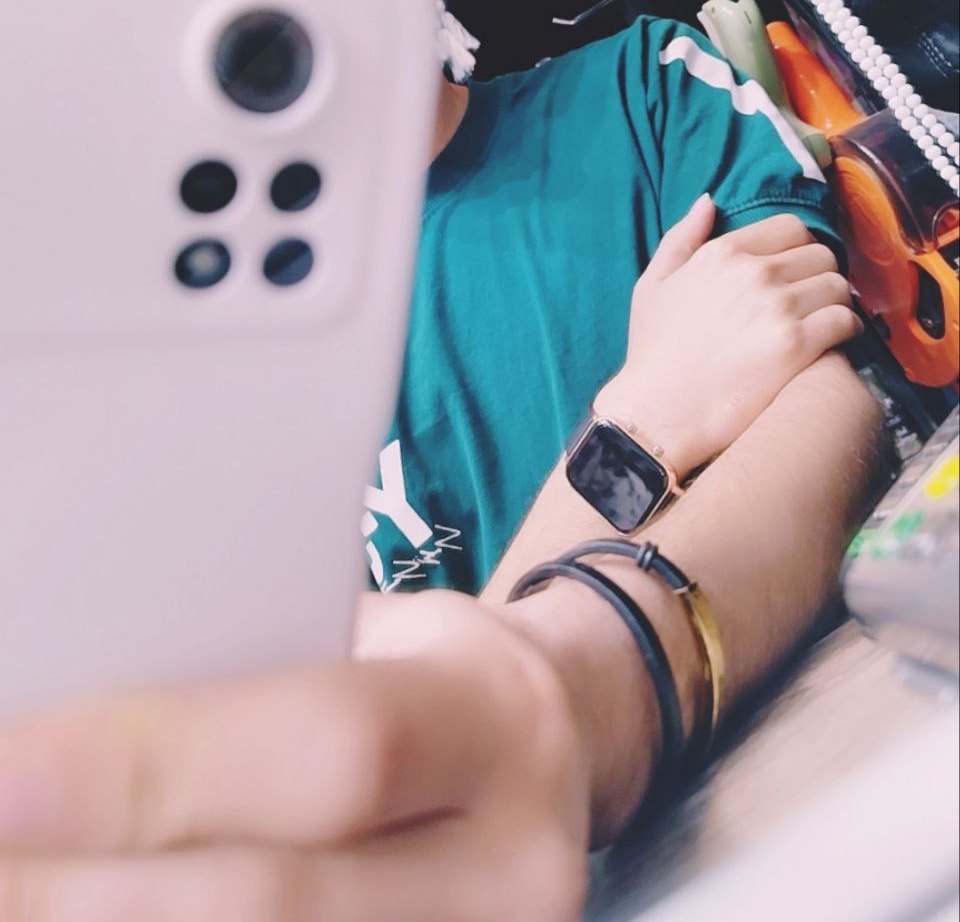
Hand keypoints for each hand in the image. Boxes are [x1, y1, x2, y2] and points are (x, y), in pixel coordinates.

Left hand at [0, 591, 590, 921]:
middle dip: (88, 896)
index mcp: (489, 721)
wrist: (533, 753)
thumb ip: (231, 686)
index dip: (146, 772)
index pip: (330, 747)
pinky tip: (82, 921)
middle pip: (283, 905)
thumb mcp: (355, 637)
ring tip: (14, 894)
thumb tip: (45, 735)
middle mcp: (512, 866)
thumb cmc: (408, 674)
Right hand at [594, 195, 860, 475]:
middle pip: (822, 254)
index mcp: (723, 252)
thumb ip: (681, 238)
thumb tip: (709, 201)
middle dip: (821, 275)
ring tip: (823, 322)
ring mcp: (778, 307)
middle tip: (813, 300)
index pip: (791, 227)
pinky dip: (846, 330)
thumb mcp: (653, 285)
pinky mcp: (797, 344)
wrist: (659, 411)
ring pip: (839, 286)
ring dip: (836, 303)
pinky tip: (832, 342)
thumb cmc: (654, 352)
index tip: (796, 272)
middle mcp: (754, 272)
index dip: (799, 249)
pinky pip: (845, 321)